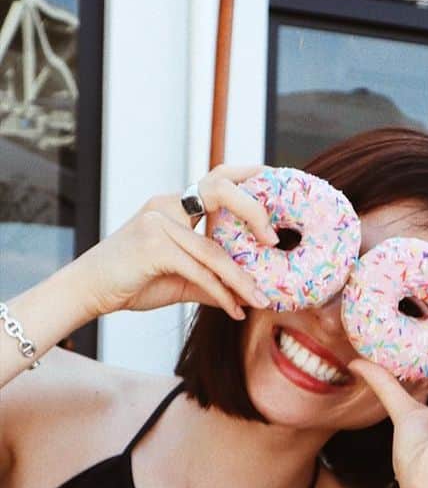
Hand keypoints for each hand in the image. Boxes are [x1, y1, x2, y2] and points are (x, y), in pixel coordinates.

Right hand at [73, 165, 275, 320]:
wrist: (89, 290)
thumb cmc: (134, 280)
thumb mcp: (182, 279)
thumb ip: (213, 281)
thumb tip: (247, 298)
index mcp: (176, 204)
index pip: (218, 179)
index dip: (249, 176)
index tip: (278, 182)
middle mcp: (168, 205)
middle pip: (220, 190)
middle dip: (253, 209)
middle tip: (275, 240)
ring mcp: (158, 222)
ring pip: (214, 250)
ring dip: (242, 280)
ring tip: (262, 301)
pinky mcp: (153, 246)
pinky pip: (199, 271)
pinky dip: (221, 294)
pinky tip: (234, 311)